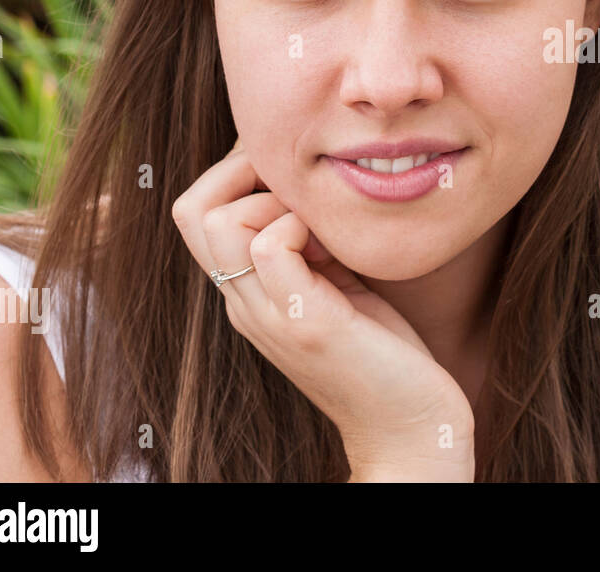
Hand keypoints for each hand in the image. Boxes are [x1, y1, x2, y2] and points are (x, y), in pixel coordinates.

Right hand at [171, 136, 474, 480]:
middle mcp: (244, 304)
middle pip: (190, 209)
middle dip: (244, 171)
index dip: (239, 174)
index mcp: (247, 293)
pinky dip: (298, 224)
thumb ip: (314, 244)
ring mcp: (268, 315)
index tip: (295, 178)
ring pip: (217, 220)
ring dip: (272, 199)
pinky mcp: (306, 323)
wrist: (409, 427)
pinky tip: (333, 248)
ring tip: (319, 225)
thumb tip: (310, 187)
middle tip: (301, 186)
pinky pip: (268, 246)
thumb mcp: (339, 283)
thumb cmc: (384, 353)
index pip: (199, 211)